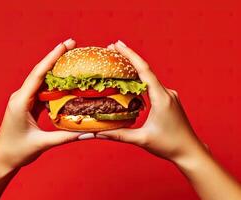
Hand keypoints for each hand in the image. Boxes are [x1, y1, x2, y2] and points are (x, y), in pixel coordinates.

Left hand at [0, 39, 80, 170]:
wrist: (2, 158)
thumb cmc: (17, 151)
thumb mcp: (43, 143)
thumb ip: (66, 136)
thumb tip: (89, 131)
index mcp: (20, 102)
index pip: (38, 74)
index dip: (52, 58)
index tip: (65, 45)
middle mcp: (21, 96)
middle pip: (41, 72)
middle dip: (57, 58)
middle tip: (74, 46)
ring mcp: (24, 99)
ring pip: (42, 80)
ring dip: (56, 70)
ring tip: (73, 60)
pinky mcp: (28, 105)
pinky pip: (43, 91)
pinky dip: (55, 85)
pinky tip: (66, 81)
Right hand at [99, 41, 206, 161]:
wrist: (190, 151)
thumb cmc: (169, 145)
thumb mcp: (141, 139)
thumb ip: (118, 135)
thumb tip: (97, 133)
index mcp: (161, 98)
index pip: (144, 71)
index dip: (130, 55)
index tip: (118, 44)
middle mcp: (167, 93)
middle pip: (146, 70)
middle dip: (128, 59)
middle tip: (111, 49)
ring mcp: (169, 95)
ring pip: (149, 78)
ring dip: (134, 70)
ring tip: (118, 63)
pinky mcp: (169, 100)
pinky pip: (153, 86)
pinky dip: (141, 81)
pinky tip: (131, 83)